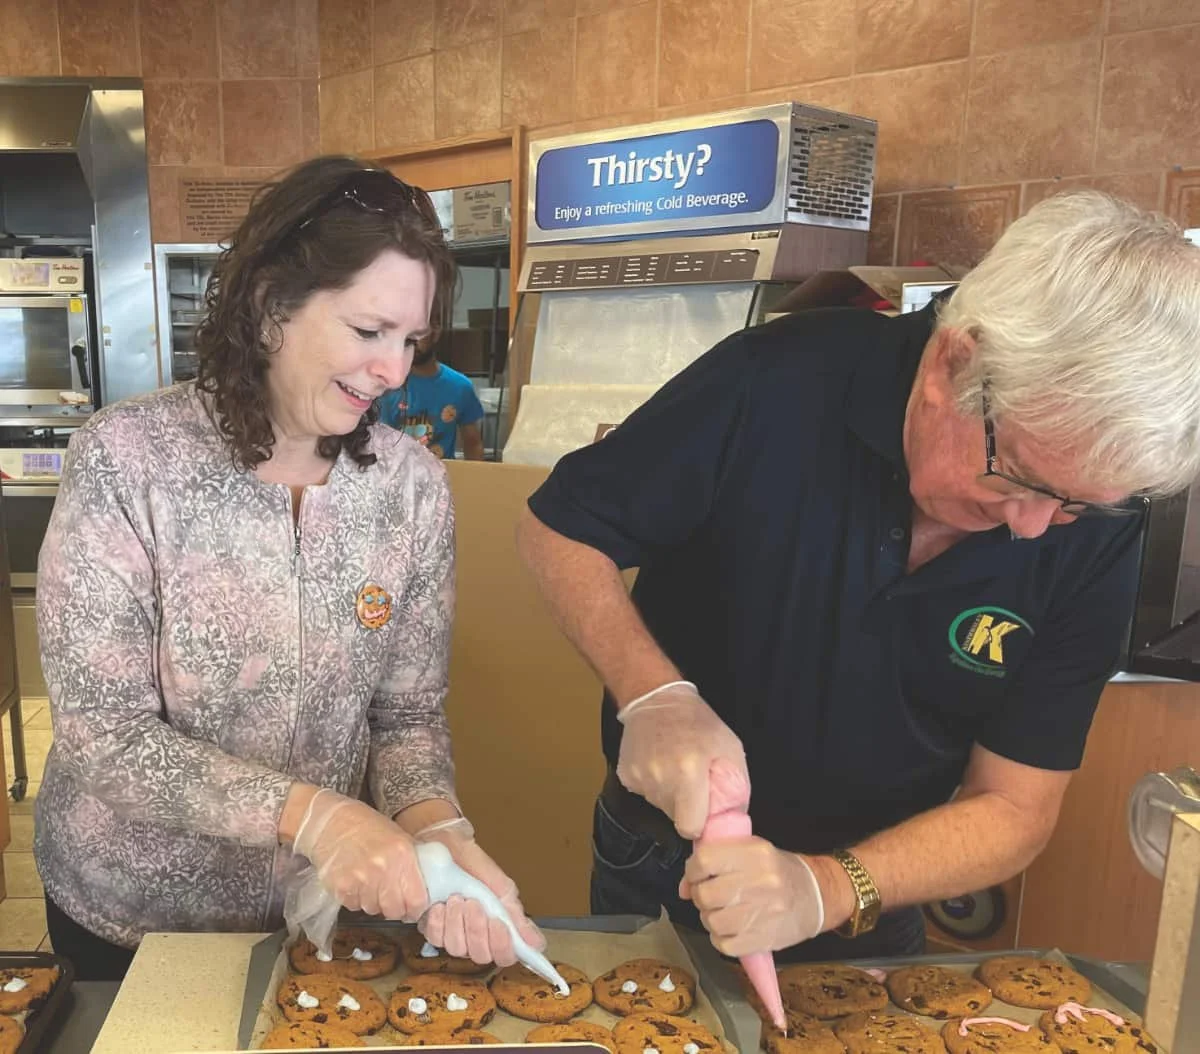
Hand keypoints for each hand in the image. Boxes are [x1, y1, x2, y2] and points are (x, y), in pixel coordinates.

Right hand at [291, 789, 428, 919]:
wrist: (330, 821)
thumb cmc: (367, 826)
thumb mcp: (398, 836)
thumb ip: (412, 862)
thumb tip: (425, 888)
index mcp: (403, 854)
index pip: (417, 900)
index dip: (416, 908)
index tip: (413, 907)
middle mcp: (383, 869)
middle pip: (395, 910)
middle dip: (395, 908)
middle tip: (390, 898)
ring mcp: (360, 880)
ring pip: (373, 909)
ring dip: (374, 902)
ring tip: (369, 882)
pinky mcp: (340, 887)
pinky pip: (354, 906)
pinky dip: (356, 898)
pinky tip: (354, 881)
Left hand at [415, 818, 544, 965]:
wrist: (443, 844)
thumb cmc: (471, 861)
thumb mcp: (499, 885)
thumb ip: (515, 914)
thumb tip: (537, 943)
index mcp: (497, 927)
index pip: (505, 955)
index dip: (503, 948)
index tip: (498, 925)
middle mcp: (476, 935)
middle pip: (481, 956)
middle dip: (477, 930)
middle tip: (474, 904)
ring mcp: (453, 933)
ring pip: (458, 949)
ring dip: (458, 923)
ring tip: (457, 899)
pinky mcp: (433, 928)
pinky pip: (436, 938)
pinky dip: (439, 922)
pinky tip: (440, 905)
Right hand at [616, 681, 748, 837]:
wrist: (657, 697)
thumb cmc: (699, 722)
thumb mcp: (730, 748)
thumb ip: (735, 787)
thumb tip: (732, 821)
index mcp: (689, 772)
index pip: (689, 827)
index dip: (699, 823)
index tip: (703, 810)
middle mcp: (660, 778)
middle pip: (674, 817)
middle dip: (686, 806)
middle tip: (692, 781)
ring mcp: (639, 777)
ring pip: (660, 806)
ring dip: (670, 794)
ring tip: (675, 766)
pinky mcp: (625, 774)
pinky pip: (645, 793)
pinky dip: (653, 784)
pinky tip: (658, 762)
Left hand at [680, 836, 824, 956]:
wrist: (816, 896)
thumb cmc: (778, 871)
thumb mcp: (752, 851)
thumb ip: (717, 860)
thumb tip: (684, 886)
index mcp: (754, 853)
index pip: (704, 860)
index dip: (692, 871)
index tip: (696, 876)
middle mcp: (759, 881)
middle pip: (705, 894)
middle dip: (700, 897)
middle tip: (709, 896)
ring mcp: (762, 913)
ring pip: (712, 921)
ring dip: (710, 919)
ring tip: (722, 912)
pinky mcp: (764, 939)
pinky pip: (724, 945)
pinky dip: (721, 939)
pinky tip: (731, 929)